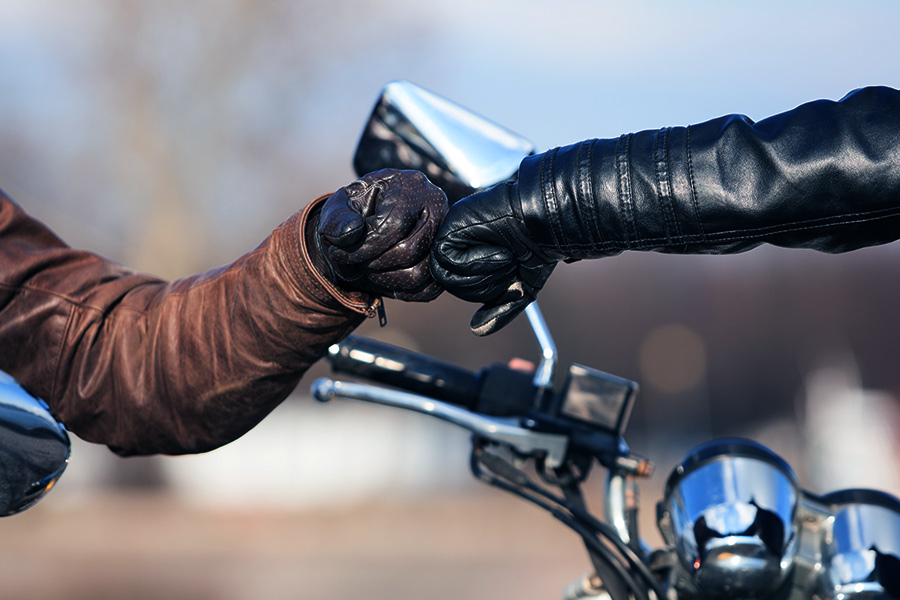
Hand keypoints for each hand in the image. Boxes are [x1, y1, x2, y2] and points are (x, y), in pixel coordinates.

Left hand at [312, 169, 447, 301]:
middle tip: (356, 261)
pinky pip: (427, 289)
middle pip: (410, 249)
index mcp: (411, 185)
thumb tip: (351, 234)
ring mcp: (443, 235)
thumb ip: (338, 220)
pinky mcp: (442, 261)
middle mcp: (436, 207)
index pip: (395, 223)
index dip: (366, 246)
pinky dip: (400, 290)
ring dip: (385, 278)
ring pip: (419, 273)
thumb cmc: (353, 213)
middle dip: (374, 263)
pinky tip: (382, 276)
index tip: (340, 253)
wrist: (366, 227)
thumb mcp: (337, 209)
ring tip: (368, 268)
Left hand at [430, 180, 558, 334]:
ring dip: (481, 274)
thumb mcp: (521, 288)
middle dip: (484, 285)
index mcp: (469, 256)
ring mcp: (452, 232)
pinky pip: (446, 258)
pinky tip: (496, 249)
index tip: (509, 275)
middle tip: (508, 265)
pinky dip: (474, 261)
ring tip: (504, 257)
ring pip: (446, 276)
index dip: (484, 290)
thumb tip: (477, 330)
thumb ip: (500, 310)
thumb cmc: (537, 249)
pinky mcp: (450, 224)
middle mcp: (457, 244)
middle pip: (451, 285)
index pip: (460, 288)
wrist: (546, 223)